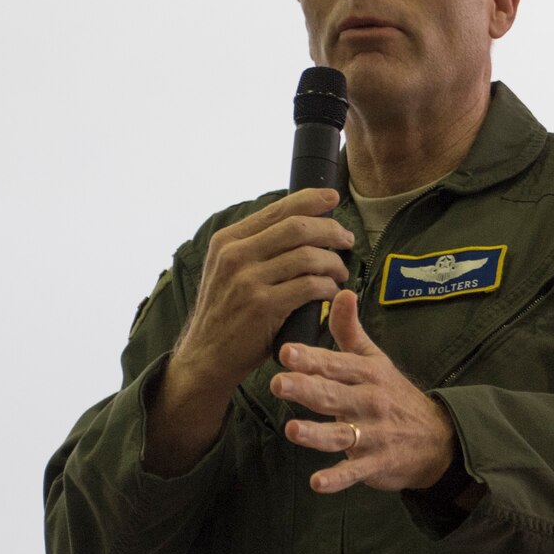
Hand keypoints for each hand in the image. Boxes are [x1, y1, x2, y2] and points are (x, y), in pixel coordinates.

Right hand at [169, 187, 356, 397]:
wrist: (207, 355)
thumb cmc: (227, 312)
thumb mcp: (228, 270)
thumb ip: (255, 246)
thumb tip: (299, 222)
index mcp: (228, 240)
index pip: (277, 209)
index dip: (311, 200)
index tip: (334, 198)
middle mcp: (235, 255)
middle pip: (298, 227)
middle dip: (331, 230)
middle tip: (347, 240)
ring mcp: (247, 280)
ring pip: (308, 256)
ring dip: (333, 262)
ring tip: (341, 272)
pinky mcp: (263, 306)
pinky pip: (309, 286)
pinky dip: (328, 287)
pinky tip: (331, 291)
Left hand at [272, 290, 457, 493]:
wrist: (437, 440)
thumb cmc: (396, 396)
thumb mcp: (376, 360)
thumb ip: (351, 330)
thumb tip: (341, 290)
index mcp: (367, 375)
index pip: (336, 364)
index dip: (311, 358)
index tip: (286, 352)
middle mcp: (369, 402)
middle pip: (334, 395)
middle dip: (307, 389)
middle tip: (278, 384)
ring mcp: (373, 434)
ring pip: (341, 434)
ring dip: (317, 434)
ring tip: (293, 431)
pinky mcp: (375, 463)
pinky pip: (354, 472)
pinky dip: (337, 478)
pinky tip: (318, 483)